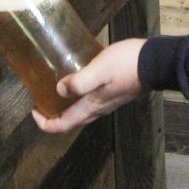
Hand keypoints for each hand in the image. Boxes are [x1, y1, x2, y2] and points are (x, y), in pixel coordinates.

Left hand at [31, 38, 145, 133]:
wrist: (155, 63)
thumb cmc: (127, 64)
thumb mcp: (100, 69)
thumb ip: (80, 82)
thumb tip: (58, 90)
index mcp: (93, 106)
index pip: (64, 125)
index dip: (46, 124)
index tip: (34, 112)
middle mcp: (99, 109)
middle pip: (72, 121)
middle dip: (54, 116)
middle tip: (41, 103)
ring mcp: (108, 102)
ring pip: (82, 112)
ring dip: (66, 107)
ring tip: (56, 91)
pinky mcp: (115, 92)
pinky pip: (92, 101)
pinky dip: (79, 97)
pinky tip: (78, 79)